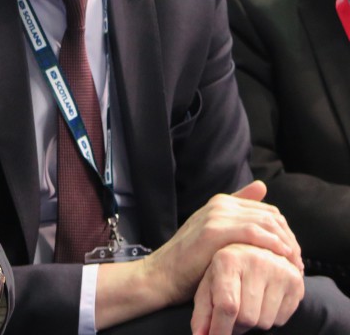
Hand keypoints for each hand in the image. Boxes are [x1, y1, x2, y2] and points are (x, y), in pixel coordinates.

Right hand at [144, 181, 301, 305]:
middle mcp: (220, 204)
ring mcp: (215, 215)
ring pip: (265, 222)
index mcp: (222, 202)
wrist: (164, 274)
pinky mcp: (213, 230)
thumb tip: (261, 186)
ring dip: (286, 244)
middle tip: (297, 263)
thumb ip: (237, 215)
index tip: (293, 255)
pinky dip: (271, 244)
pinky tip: (280, 259)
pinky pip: (253, 232)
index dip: (286, 233)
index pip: (268, 211)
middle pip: (271, 216)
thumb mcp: (215, 234)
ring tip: (292, 265)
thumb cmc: (192, 260)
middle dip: (290, 239)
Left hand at [190, 243, 303, 334]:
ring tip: (247, 305)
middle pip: (247, 318)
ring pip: (264, 322)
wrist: (255, 252)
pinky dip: (269, 319)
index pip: (227, 305)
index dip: (220, 329)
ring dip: (253, 323)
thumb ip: (202, 313)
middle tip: (231, 318)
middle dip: (236, 326)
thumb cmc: (225, 273)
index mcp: (228, 259)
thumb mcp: (208, 287)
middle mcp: (256, 261)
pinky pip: (281, 319)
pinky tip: (263, 302)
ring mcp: (279, 270)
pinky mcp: (296, 282)